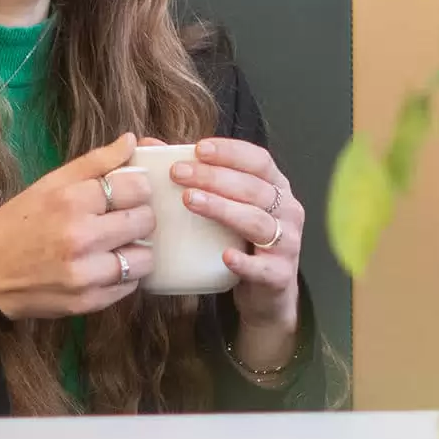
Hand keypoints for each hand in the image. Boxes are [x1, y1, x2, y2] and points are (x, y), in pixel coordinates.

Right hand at [0, 135, 159, 343]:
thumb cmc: (17, 225)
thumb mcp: (48, 185)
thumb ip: (94, 162)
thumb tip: (131, 140)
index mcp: (70, 201)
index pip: (137, 186)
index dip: (137, 187)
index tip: (128, 191)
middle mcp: (81, 237)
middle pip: (146, 220)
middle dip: (138, 216)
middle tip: (121, 218)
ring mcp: (86, 274)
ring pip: (145, 257)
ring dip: (136, 249)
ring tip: (116, 245)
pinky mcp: (89, 302)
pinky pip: (131, 284)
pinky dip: (124, 275)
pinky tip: (104, 266)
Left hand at [176, 136, 303, 337]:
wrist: (267, 291)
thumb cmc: (241, 241)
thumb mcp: (227, 205)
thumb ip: (197, 176)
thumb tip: (150, 146)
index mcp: (277, 188)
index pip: (259, 160)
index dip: (231, 152)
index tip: (199, 149)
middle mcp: (288, 211)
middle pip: (253, 187)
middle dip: (215, 177)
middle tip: (179, 174)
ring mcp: (287, 242)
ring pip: (256, 221)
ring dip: (223, 209)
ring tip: (190, 201)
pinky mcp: (280, 274)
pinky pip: (262, 267)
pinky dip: (244, 262)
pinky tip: (224, 256)